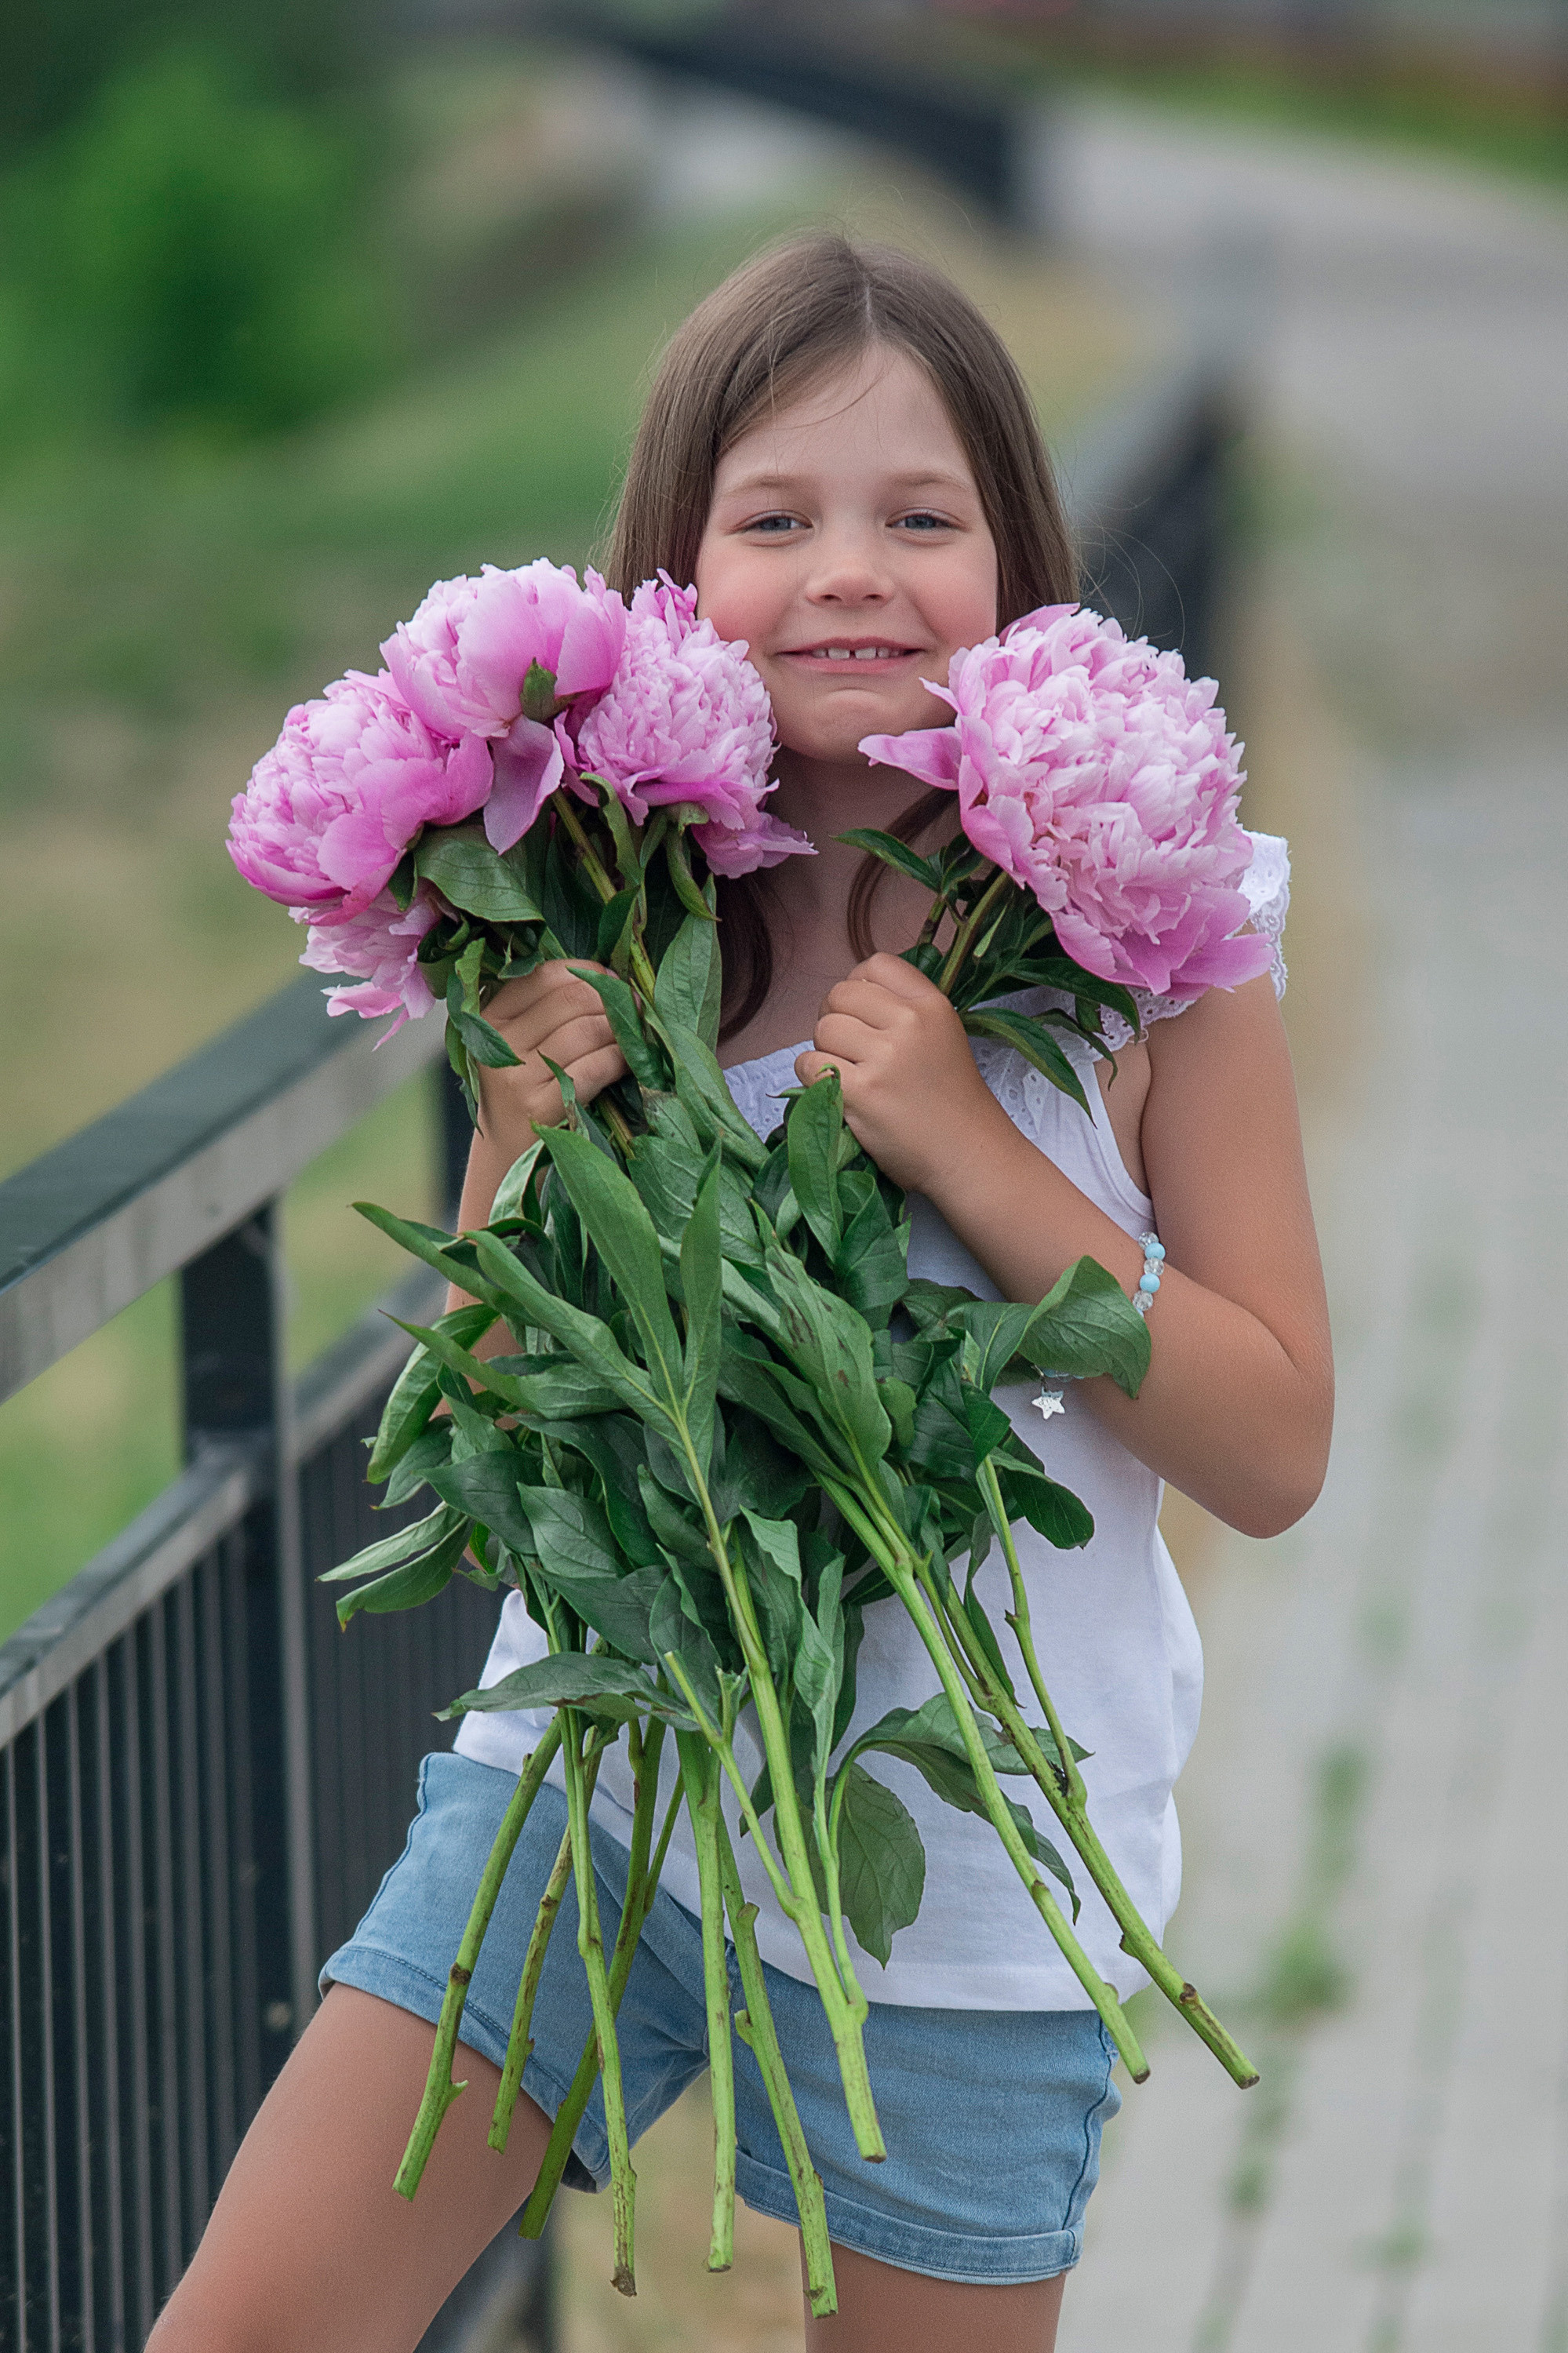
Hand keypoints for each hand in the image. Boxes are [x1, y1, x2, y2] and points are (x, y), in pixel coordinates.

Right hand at [473, 961, 626, 1165]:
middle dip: (612, 1000)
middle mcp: (496, 1042)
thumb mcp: (520, 1046)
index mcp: (488, 1017)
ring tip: (634, 1036)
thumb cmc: (523, 1095)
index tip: (613, 981)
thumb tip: (610, 979)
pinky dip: (618, 1060)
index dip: (587, 972)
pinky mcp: (538, 1107)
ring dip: (620, 1030)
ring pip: (586, 1030)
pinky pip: (593, 1068)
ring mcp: (515, 1075)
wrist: (504, 1162)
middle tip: (635, 1009)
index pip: (544, 976)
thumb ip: (548, 1011)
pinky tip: (628, 1063)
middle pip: (571, 1000)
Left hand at [795, 952, 1006, 1192]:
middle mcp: (910, 1024)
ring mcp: (884, 1058)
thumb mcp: (943, 1036)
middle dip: (834, 1019)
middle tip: (849, 1050)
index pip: (875, 964)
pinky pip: (809, 1065)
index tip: (860, 1013)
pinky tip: (836, 1091)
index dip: (857, 986)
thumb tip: (851, 993)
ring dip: (824, 1051)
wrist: (968, 1155)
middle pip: (839, 995)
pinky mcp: (861, 1093)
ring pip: (822, 1030)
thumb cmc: (952, 1101)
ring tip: (848, 1074)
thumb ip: (904, 1009)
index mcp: (931, 1005)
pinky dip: (812, 1078)